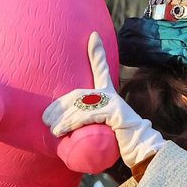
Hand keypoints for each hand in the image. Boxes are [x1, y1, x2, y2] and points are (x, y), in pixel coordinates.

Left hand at [43, 32, 165, 168]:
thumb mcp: (101, 126)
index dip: (97, 52)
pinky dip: (72, 123)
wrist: (141, 150)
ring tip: (52, 129)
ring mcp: (114, 103)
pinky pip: (88, 115)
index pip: (101, 68)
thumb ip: (88, 119)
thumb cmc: (119, 141)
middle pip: (78, 93)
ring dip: (62, 118)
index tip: (93, 36)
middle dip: (59, 106)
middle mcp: (112, 95)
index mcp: (109, 94)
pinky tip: (62, 131)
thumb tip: (61, 124)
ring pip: (80, 105)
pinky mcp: (116, 114)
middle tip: (45, 118)